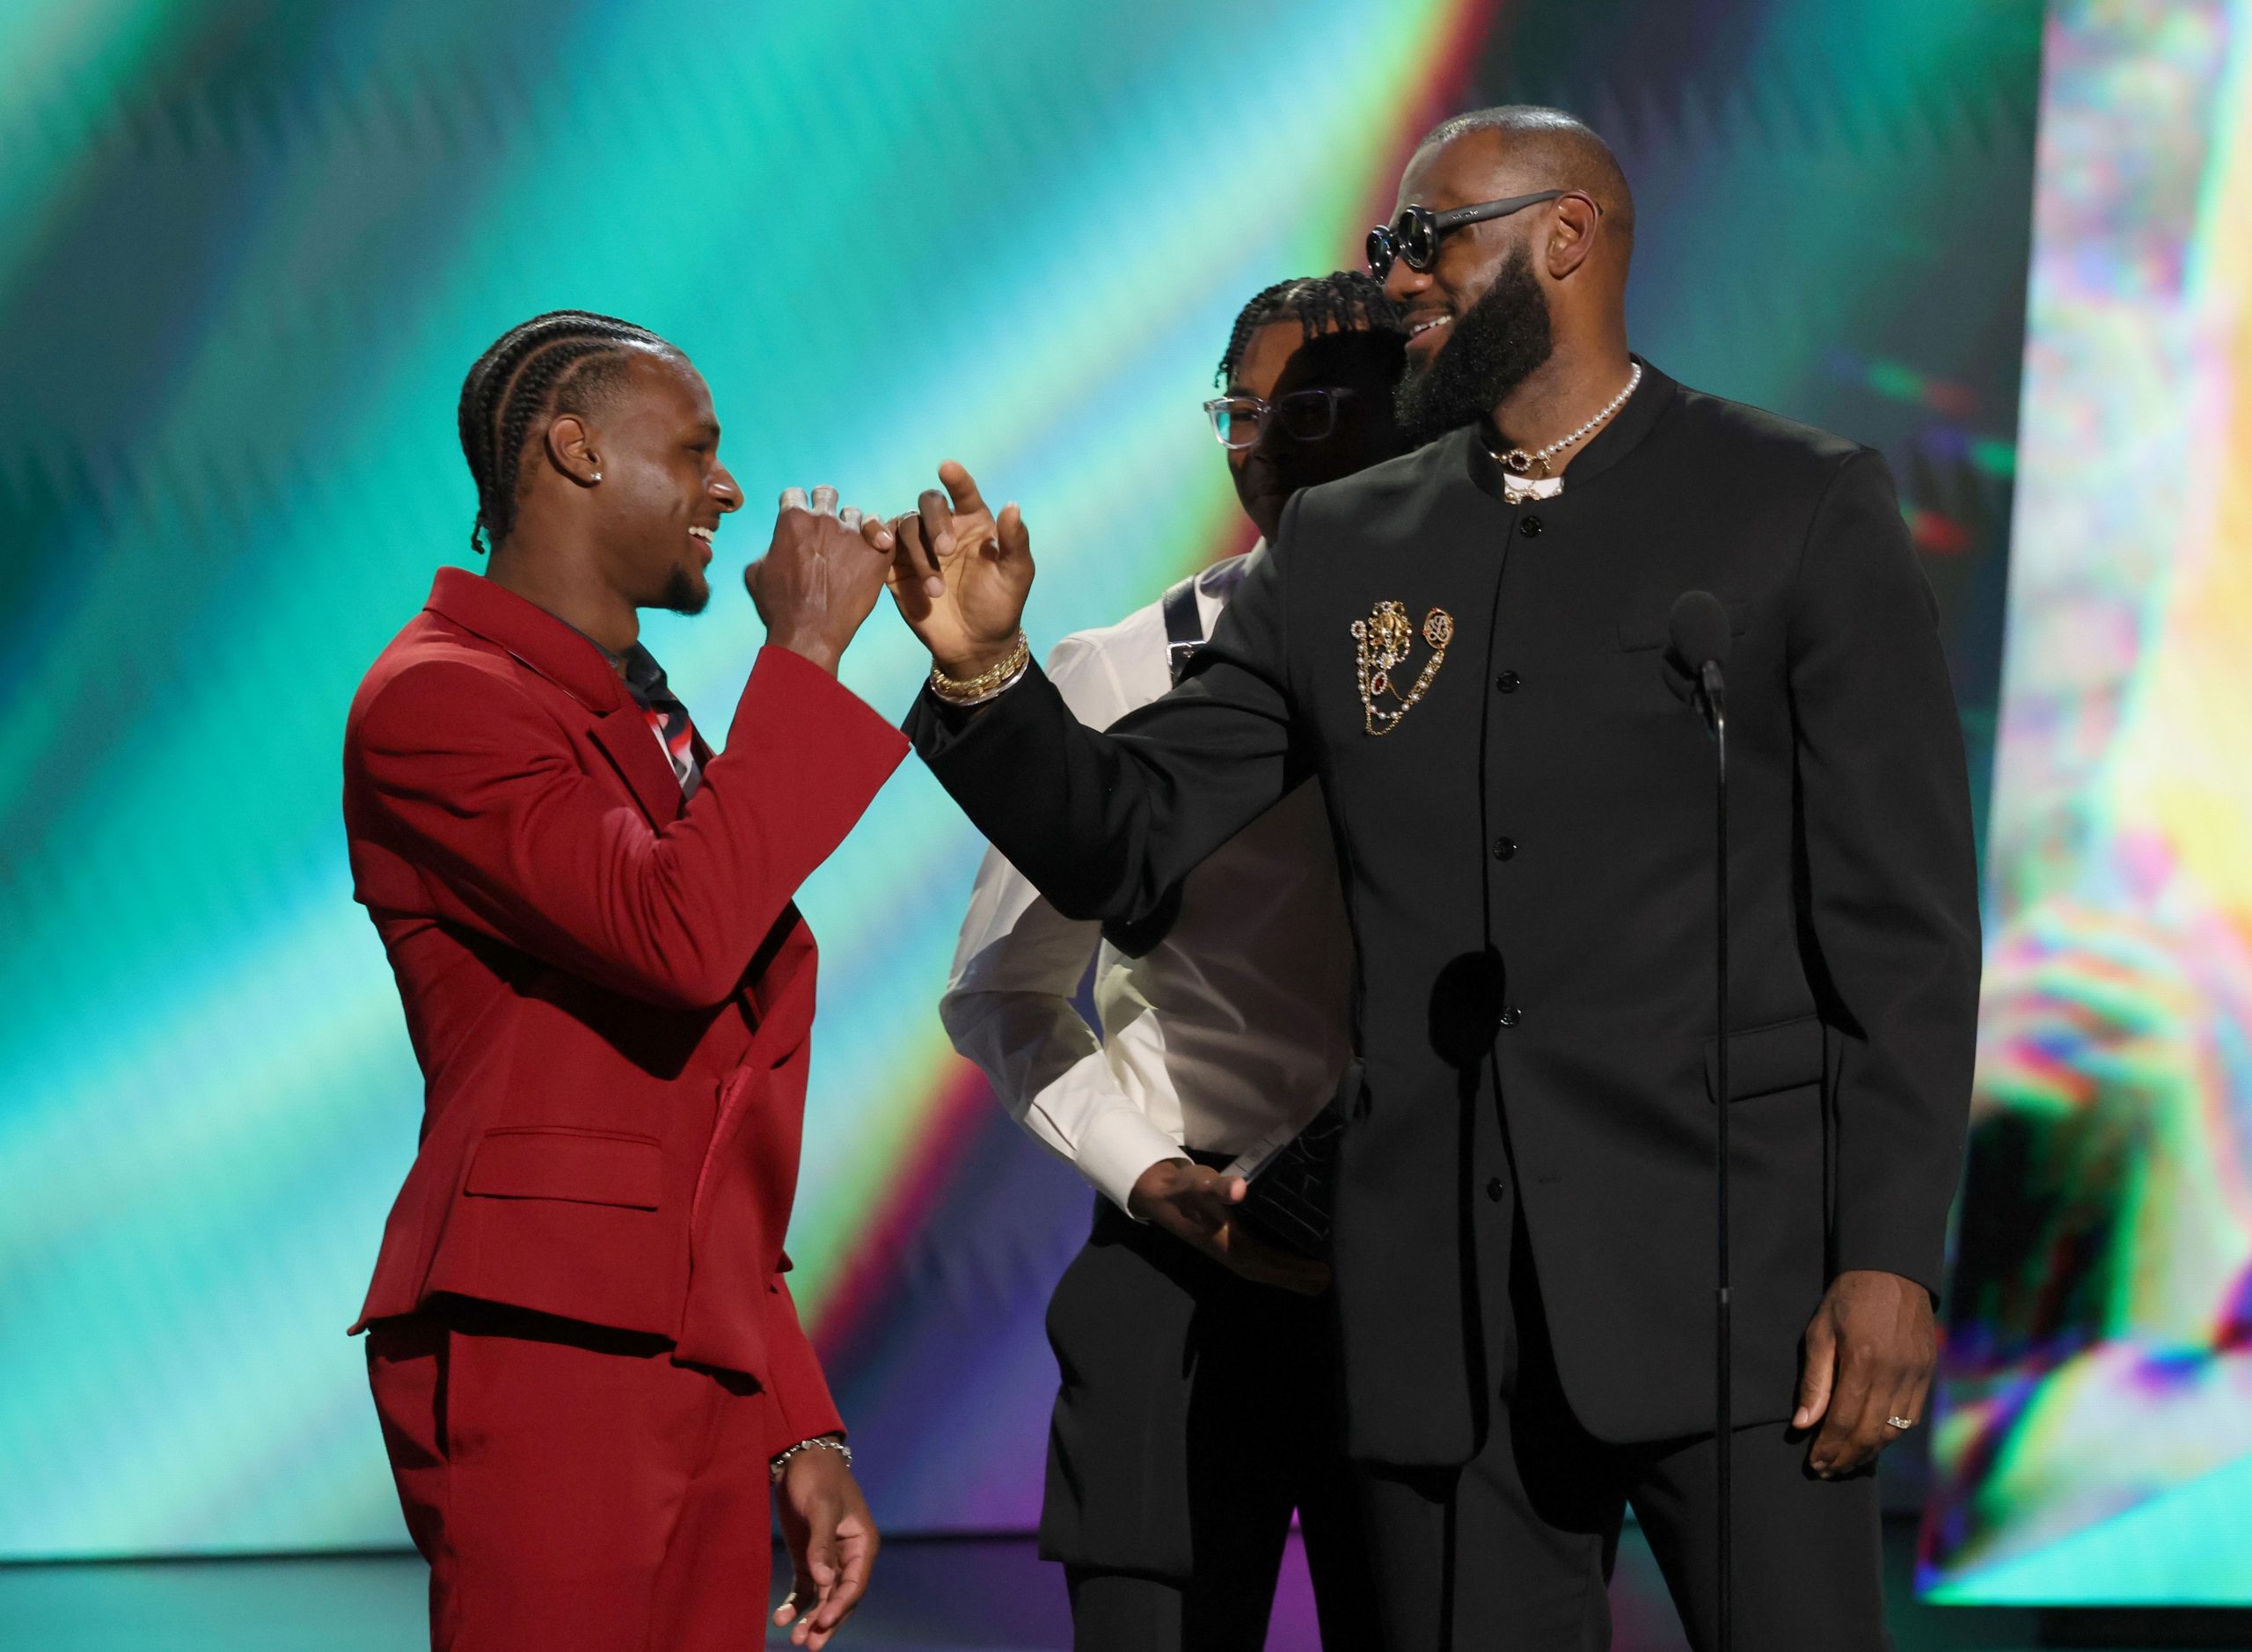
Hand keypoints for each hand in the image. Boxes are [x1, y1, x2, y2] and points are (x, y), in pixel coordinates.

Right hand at [745, 486, 897, 675]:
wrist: (810, 634)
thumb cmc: (779, 608)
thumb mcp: (757, 573)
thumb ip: (769, 548)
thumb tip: (778, 544)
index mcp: (793, 519)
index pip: (795, 494)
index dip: (794, 507)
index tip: (798, 522)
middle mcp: (824, 519)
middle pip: (827, 493)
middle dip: (824, 504)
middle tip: (825, 526)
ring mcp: (853, 534)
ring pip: (855, 514)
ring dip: (850, 527)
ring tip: (847, 549)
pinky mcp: (878, 553)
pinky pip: (884, 531)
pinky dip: (877, 538)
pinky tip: (872, 549)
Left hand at [771, 1444, 877, 1648]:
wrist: (800, 1456)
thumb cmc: (817, 1477)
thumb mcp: (821, 1508)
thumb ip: (822, 1544)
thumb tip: (825, 1582)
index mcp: (862, 1543)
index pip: (854, 1584)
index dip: (840, 1606)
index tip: (822, 1622)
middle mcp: (849, 1555)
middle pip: (840, 1597)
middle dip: (826, 1621)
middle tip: (809, 1645)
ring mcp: (828, 1558)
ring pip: (824, 1597)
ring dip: (812, 1618)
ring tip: (796, 1639)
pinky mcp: (809, 1557)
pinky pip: (806, 1587)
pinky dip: (796, 1603)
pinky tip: (782, 1617)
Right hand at [885, 461, 1033, 679]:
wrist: (974, 645)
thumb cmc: (1000, 606)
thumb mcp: (1017, 575)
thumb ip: (1015, 541)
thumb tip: (1012, 506)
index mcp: (974, 523)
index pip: (964, 493)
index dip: (956, 479)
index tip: (948, 467)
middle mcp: (943, 528)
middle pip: (929, 504)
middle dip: (936, 522)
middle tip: (946, 551)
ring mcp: (917, 547)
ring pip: (906, 526)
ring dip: (919, 553)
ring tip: (936, 590)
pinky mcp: (895, 567)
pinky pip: (878, 542)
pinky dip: (875, 537)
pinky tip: (882, 548)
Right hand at [1127, 1158, 1331, 1294]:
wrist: (1160, 1194)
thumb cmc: (1184, 1190)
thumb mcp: (1199, 1185)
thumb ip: (1217, 1189)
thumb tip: (1237, 1189)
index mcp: (1231, 1247)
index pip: (1272, 1264)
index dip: (1297, 1270)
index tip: (1326, 1271)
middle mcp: (1235, 1256)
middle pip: (1274, 1273)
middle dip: (1301, 1278)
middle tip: (1331, 1277)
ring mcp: (1233, 1253)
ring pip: (1269, 1270)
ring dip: (1293, 1275)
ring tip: (1320, 1276)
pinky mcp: (1233, 1245)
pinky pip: (1264, 1261)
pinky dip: (1281, 1266)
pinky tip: (1295, 1262)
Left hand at [1793, 1269, 1935, 1476]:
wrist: (1893, 1270)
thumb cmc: (1849, 1297)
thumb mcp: (1821, 1331)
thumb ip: (1815, 1380)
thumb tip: (1803, 1424)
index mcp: (1863, 1361)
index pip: (1844, 1420)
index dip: (1829, 1447)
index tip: (1815, 1463)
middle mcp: (1894, 1373)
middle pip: (1871, 1433)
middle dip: (1847, 1458)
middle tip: (1827, 1471)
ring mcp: (1916, 1375)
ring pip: (1894, 1431)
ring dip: (1869, 1453)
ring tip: (1847, 1463)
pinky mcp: (1927, 1374)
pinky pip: (1911, 1417)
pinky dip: (1891, 1436)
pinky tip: (1873, 1442)